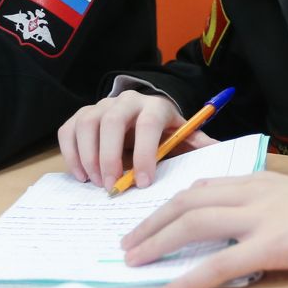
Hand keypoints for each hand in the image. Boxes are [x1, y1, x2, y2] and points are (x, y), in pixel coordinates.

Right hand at [58, 90, 216, 191]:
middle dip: (109, 156)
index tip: (144, 183)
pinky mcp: (81, 116)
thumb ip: (198, 144)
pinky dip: (70, 153)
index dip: (145, 153)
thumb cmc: (166, 132)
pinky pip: (68, 130)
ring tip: (96, 183)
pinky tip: (81, 176)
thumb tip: (219, 150)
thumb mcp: (184, 136)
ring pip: (86, 123)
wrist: (146, 114)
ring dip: (88, 156)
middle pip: (111, 121)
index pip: (148, 125)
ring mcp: (100, 106)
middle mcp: (125, 101)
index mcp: (155, 106)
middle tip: (111, 187)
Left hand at [120, 173, 287, 287]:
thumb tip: (242, 239)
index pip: (201, 188)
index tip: (146, 221)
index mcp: (261, 182)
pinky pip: (220, 264)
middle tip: (127, 243)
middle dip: (151, 222)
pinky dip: (188, 280)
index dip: (168, 206)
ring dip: (156, 242)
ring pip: (193, 224)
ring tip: (132, 262)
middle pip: (186, 202)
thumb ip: (269, 213)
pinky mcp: (277, 245)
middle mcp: (255, 193)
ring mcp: (264, 217)